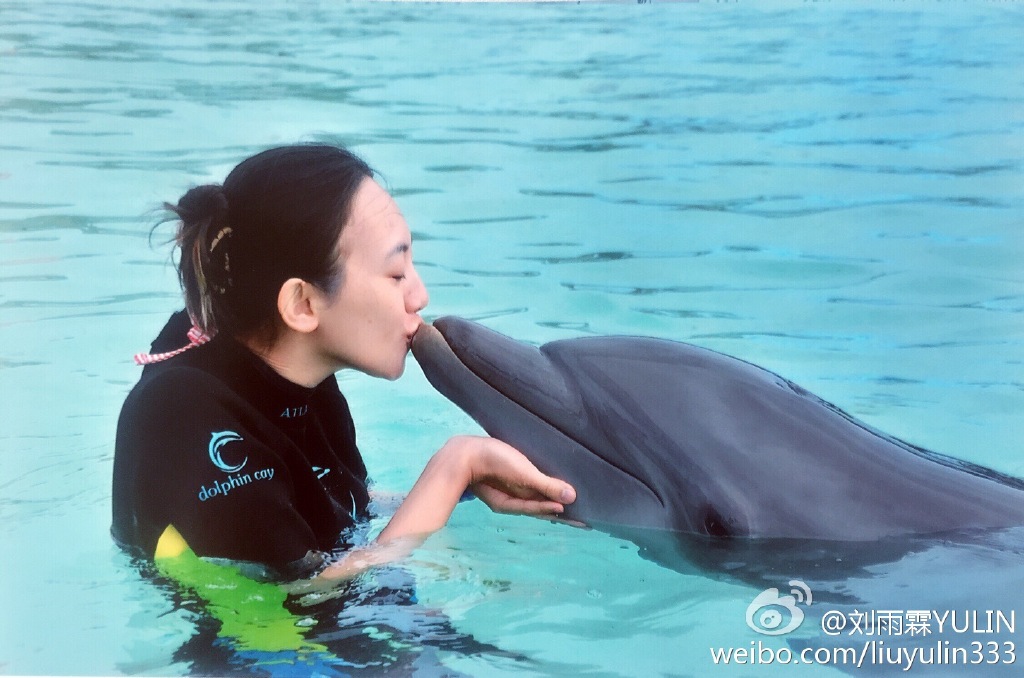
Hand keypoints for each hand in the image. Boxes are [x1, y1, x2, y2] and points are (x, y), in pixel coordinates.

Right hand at [455, 436, 575, 517]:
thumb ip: (546, 485)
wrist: (463, 452)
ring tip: (569, 505)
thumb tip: (571, 498)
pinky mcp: (507, 475)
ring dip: (552, 500)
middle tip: (583, 522)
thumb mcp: (523, 475)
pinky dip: (541, 488)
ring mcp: (508, 488)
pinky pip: (528, 485)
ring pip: (535, 497)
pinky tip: (547, 486)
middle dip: (561, 514)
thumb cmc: (493, 462)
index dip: (562, 514)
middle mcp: (513, 499)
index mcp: (515, 504)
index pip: (543, 510)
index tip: (582, 520)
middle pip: (541, 507)